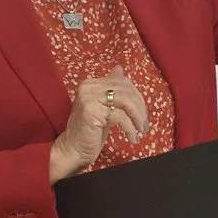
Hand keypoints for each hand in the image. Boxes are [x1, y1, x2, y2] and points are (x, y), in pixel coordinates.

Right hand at [49, 66, 149, 181]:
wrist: (72, 149)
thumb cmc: (89, 130)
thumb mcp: (103, 107)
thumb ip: (111, 89)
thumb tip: (120, 68)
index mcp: (91, 83)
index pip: (122, 82)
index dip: (137, 97)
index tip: (142, 113)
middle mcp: (88, 87)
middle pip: (126, 91)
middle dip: (140, 108)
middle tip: (144, 124)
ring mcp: (88, 98)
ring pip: (125, 102)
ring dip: (138, 117)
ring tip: (141, 130)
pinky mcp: (92, 112)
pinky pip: (120, 117)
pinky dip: (130, 128)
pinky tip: (132, 137)